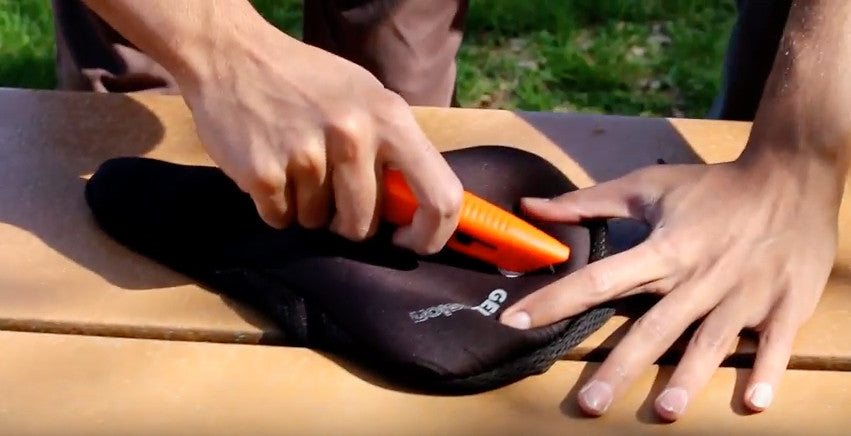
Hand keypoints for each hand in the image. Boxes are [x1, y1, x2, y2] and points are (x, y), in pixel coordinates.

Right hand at [176, 22, 462, 253]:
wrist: (229, 54)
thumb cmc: (304, 79)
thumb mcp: (366, 95)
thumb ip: (394, 145)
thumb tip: (418, 205)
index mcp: (390, 117)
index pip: (440, 195)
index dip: (432, 233)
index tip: (412, 241)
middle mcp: (353, 135)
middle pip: (364, 223)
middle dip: (347, 223)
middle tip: (331, 194)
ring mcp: (306, 155)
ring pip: (318, 223)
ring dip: (306, 208)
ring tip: (294, 164)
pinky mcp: (264, 173)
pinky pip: (280, 219)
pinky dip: (275, 206)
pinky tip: (269, 167)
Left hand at [499, 155, 840, 420]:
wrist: (791, 178)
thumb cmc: (713, 187)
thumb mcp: (647, 187)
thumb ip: (587, 202)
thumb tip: (531, 207)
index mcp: (663, 249)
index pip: (599, 280)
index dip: (555, 301)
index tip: (516, 323)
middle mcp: (698, 278)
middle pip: (653, 327)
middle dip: (620, 367)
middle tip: (589, 405)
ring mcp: (742, 294)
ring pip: (709, 340)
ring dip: (688, 377)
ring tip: (664, 413)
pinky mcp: (782, 304)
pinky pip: (774, 343)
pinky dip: (766, 370)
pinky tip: (754, 402)